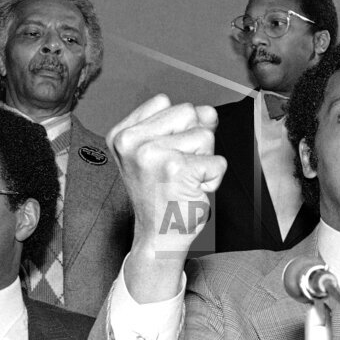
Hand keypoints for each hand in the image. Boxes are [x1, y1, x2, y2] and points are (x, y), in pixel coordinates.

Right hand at [107, 95, 226, 300]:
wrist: (159, 238)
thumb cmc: (162, 196)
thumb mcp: (163, 152)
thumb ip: (184, 124)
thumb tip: (209, 112)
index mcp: (122, 134)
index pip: (164, 101)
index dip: (177, 126)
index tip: (164, 155)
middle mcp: (131, 142)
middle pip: (189, 112)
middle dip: (194, 141)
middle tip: (177, 170)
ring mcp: (152, 154)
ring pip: (206, 135)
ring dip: (204, 161)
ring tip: (184, 181)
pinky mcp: (177, 170)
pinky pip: (218, 162)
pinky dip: (213, 179)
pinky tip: (192, 192)